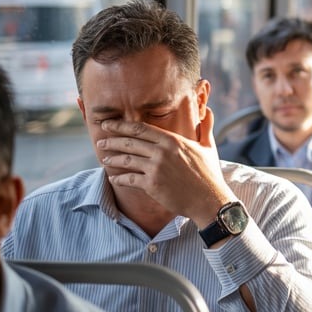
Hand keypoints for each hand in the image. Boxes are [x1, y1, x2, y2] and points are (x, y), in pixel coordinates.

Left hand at [97, 106, 232, 225]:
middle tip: (101, 141)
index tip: (109, 124)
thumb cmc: (210, 174)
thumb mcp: (208, 147)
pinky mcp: (152, 185)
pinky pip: (129, 179)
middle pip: (130, 142)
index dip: (122, 126)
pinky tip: (114, 179)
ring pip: (126, 160)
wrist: (210, 200)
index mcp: (173, 140)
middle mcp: (162, 151)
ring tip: (104, 159)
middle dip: (112, 140)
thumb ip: (205, 127)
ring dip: (113, 159)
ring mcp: (156, 168)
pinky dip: (119, 179)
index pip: (141, 129)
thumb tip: (209, 111)